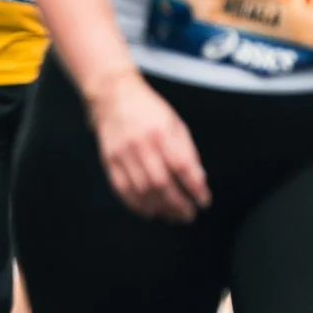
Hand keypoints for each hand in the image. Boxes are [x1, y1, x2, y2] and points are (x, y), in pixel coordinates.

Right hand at [84, 68, 209, 222]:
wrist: (113, 96)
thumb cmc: (148, 110)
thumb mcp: (176, 124)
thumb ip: (187, 151)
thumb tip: (198, 179)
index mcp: (162, 132)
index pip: (182, 166)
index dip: (195, 188)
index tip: (203, 201)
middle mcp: (141, 144)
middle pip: (161, 183)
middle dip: (178, 204)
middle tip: (188, 215)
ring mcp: (122, 153)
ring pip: (142, 189)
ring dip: (159, 208)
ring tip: (172, 216)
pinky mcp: (109, 160)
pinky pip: (122, 188)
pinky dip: (136, 204)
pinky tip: (149, 211)